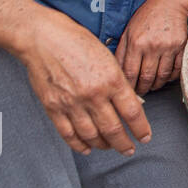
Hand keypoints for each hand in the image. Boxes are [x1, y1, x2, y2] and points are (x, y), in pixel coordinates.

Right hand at [19, 15, 150, 156]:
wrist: (43, 38)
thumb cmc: (77, 42)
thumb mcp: (108, 58)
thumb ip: (119, 82)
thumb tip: (133, 103)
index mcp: (111, 80)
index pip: (132, 113)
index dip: (141, 129)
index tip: (145, 137)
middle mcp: (93, 95)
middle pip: (113, 129)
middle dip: (124, 144)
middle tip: (130, 150)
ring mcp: (72, 103)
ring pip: (92, 135)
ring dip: (104, 145)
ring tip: (110, 147)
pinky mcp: (53, 108)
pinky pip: (68, 133)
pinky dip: (79, 144)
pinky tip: (86, 148)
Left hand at [116, 0, 187, 95]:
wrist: (171, 2)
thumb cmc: (147, 16)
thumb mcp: (128, 30)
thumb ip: (121, 50)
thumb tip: (117, 71)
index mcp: (136, 42)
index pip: (130, 72)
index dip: (128, 86)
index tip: (128, 91)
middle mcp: (152, 46)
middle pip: (146, 77)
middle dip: (142, 89)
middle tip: (141, 92)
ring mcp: (168, 47)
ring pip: (161, 76)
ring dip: (156, 85)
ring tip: (152, 86)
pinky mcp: (181, 47)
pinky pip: (176, 70)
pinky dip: (170, 77)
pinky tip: (164, 77)